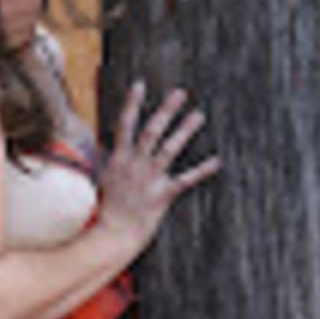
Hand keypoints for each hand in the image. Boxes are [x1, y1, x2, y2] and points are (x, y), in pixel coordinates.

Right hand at [98, 81, 220, 247]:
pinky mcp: (162, 195)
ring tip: (199, 115)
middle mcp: (134, 164)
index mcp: (119, 158)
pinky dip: (202, 170)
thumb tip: (105, 140)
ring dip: (185, 131)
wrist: (112, 234)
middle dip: (166, 111)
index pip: (125, 124)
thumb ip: (106, 156)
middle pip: (151, 131)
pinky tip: (217, 160)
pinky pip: (185, 179)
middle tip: (180, 93)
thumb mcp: (102, 176)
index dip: (132, 103)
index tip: (140, 84)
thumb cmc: (107, 207)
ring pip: (169, 149)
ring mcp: (149, 179)